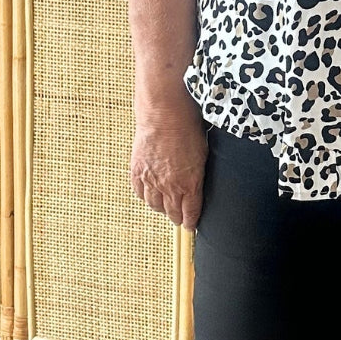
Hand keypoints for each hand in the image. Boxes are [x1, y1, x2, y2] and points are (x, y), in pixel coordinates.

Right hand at [130, 106, 207, 230]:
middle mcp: (169, 187)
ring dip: (161, 208)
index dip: (190, 222)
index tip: (190, 226)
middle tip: (179, 218)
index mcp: (189, 184)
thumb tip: (198, 185)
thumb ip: (199, 175)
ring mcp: (151, 180)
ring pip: (154, 205)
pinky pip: (139, 192)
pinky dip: (145, 196)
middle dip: (177, 217)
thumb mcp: (203, 154)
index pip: (190, 213)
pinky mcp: (137, 171)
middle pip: (172, 212)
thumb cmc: (187, 128)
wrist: (164, 114)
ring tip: (164, 206)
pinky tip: (149, 194)